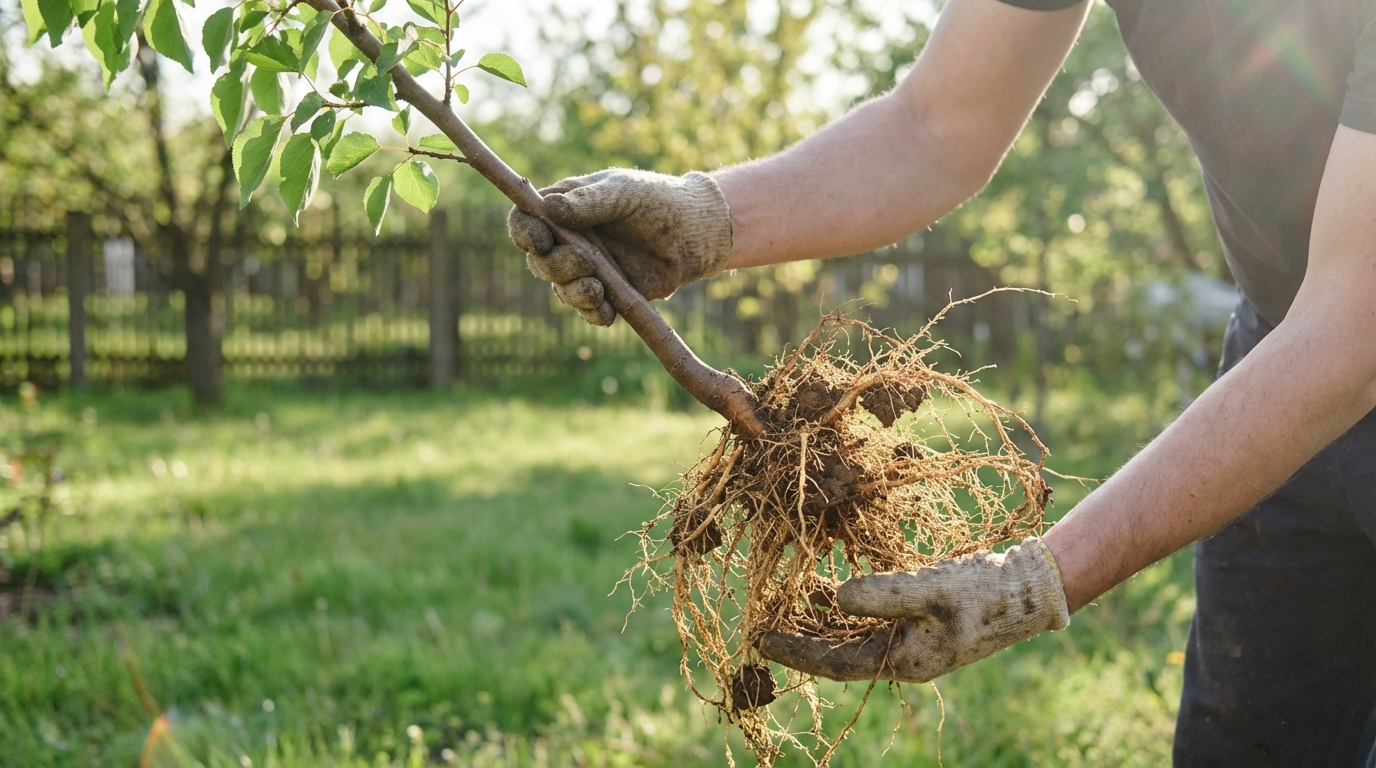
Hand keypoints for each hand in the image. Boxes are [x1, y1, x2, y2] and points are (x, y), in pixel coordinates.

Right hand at [507, 169, 732, 325]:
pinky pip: (589, 311)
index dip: (524, 233)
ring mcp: (587, 269)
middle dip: (555, 265)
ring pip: (561, 290)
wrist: (695, 231)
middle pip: (539, 261)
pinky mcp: (609, 293)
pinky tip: (606, 311)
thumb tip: (548, 208)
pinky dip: (593, 313)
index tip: (540, 239)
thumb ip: (588, 202)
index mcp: (564, 209)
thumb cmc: (657, 201)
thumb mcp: (623, 193)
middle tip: (585, 261)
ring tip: (596, 288)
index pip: (525, 221)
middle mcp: (570, 241)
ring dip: (573, 292)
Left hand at [758, 537, 1068, 682]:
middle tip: (758, 620)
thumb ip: (884, 594)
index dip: (794, 650)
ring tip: (780, 601)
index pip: (834, 663)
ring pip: (848, 633)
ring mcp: (909, 638)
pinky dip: (840, 604)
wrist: (1028, 590)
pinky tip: (819, 587)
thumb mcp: (932, 590)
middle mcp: (901, 655)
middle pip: (836, 651)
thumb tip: (835, 598)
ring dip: (815, 619)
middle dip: (798, 636)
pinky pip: (867, 617)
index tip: (758, 638)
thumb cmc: (983, 592)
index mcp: (904, 660)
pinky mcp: (916, 618)